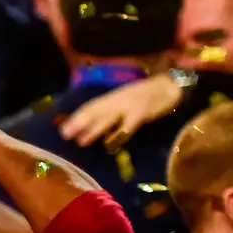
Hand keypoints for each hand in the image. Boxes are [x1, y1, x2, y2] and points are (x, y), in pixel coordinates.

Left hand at [59, 73, 183, 147]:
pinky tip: (111, 145)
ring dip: (94, 130)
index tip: (62, 129)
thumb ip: (109, 114)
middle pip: (95, 111)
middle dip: (79, 123)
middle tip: (64, 135)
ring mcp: (129, 106)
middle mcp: (117, 100)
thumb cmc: (146, 96)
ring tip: (81, 141)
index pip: (91, 106)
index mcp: (112, 97)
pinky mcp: (142, 113)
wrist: (170, 87)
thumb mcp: (124, 102)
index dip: (77, 117)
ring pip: (108, 118)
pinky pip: (128, 126)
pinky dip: (119, 135)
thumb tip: (90, 128)